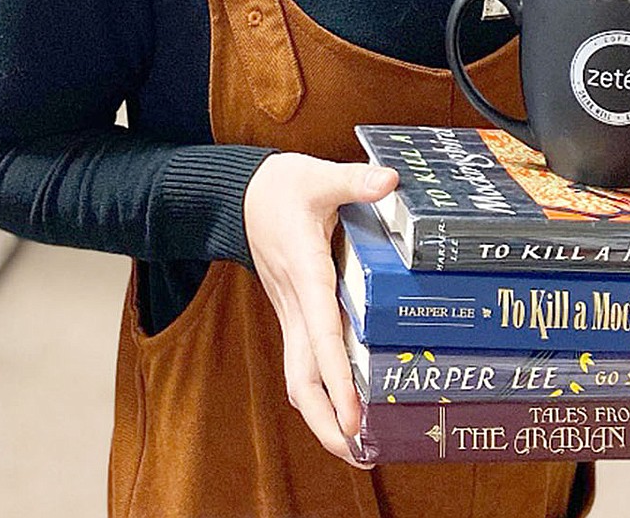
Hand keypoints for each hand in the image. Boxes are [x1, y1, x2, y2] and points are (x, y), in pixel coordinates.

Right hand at [243, 152, 397, 467]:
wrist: (239, 195)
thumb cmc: (280, 187)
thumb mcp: (317, 176)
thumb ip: (353, 180)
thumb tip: (390, 181)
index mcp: (306, 272)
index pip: (323, 334)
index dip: (338, 377)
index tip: (354, 417)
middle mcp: (295, 303)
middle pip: (303, 376)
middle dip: (326, 420)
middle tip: (359, 453)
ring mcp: (291, 313)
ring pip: (299, 376)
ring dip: (322, 415)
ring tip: (356, 448)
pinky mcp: (293, 314)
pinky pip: (303, 362)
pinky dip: (321, 392)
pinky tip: (344, 410)